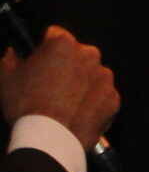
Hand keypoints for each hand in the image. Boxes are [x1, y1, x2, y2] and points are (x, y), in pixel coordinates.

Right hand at [0, 26, 119, 147]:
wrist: (50, 137)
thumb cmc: (25, 104)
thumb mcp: (6, 75)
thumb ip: (10, 58)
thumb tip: (14, 54)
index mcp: (64, 43)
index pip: (55, 34)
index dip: (45, 47)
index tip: (40, 59)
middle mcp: (90, 56)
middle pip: (77, 55)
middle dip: (66, 65)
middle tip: (50, 84)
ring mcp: (105, 78)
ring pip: (91, 75)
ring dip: (81, 83)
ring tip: (62, 102)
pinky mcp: (114, 99)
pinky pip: (102, 96)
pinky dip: (92, 102)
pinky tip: (75, 112)